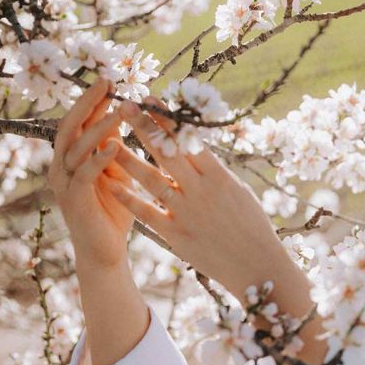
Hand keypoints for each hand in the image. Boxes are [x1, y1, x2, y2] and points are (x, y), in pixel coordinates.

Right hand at [47, 78, 135, 268]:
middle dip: (88, 102)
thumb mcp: (118, 173)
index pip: (78, 120)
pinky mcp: (75, 200)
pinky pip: (85, 174)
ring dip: (98, 127)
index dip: (92, 100)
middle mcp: (61, 166)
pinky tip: (116, 145)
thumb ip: (115, 148)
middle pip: (70, 126)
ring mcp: (65, 183)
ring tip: (118, 109)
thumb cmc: (114, 211)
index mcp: (70, 158)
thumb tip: (126, 118)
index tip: (110, 78)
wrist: (106, 252)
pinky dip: (99, 158)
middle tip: (106, 81)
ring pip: (77, 147)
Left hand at [105, 96, 297, 295]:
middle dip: (144, 127)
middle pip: (167, 153)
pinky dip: (127, 198)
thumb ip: (214, 172)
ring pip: (151, 180)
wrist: (258, 267)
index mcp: (220, 177)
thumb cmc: (253, 227)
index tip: (151, 98)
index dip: (168, 118)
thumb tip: (194, 148)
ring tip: (106, 140)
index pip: (189, 140)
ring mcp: (187, 214)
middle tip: (123, 105)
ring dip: (127, 158)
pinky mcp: (176, 236)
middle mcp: (202, 191)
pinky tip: (109, 183)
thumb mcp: (240, 192)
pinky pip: (146, 213)